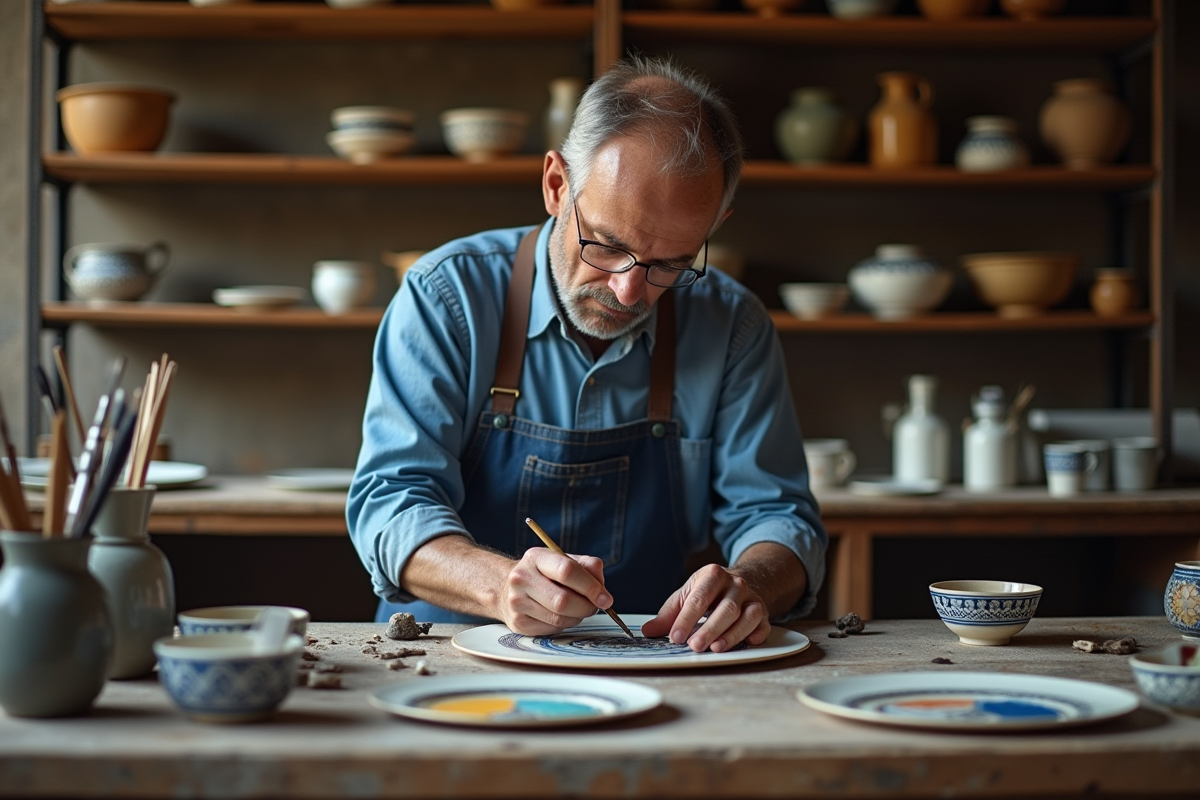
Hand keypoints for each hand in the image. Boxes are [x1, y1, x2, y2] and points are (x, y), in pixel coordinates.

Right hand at [497, 547, 610, 634]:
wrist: (506, 588)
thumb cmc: (544, 574)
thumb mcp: (563, 560)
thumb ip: (587, 567)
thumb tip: (602, 590)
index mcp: (536, 557)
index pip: (567, 571)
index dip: (591, 586)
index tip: (605, 598)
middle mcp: (522, 578)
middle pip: (563, 600)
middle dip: (586, 607)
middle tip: (595, 606)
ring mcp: (517, 602)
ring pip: (559, 618)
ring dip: (577, 617)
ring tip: (579, 609)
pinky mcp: (518, 623)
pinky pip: (552, 629)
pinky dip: (565, 625)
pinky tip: (562, 616)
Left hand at [641, 564, 770, 652]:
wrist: (736, 583)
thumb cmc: (706, 592)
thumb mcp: (685, 596)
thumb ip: (668, 615)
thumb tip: (648, 631)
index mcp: (713, 575)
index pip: (699, 599)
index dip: (687, 619)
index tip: (675, 636)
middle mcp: (735, 585)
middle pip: (725, 609)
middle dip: (710, 629)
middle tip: (695, 646)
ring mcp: (752, 598)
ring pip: (746, 617)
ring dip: (732, 635)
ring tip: (716, 649)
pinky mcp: (763, 613)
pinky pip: (762, 625)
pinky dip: (756, 634)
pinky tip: (747, 643)